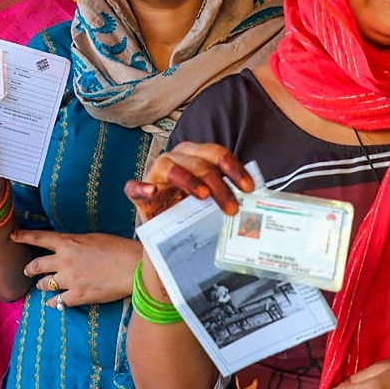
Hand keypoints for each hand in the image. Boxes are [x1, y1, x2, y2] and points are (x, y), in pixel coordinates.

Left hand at [11, 231, 140, 307]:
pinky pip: (58, 302)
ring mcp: (70, 280)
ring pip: (45, 284)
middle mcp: (64, 261)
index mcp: (68, 242)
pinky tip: (53, 303)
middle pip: (36, 265)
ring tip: (42, 286)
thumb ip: (75, 243)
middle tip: (28, 270)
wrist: (132, 267)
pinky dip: (54, 302)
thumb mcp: (92, 238)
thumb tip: (67, 247)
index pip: (39, 238)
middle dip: (30, 269)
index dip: (23, 237)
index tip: (13, 236)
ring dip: (42, 285)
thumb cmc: (117, 247)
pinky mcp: (78, 296)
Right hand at [124, 141, 252, 220]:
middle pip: (199, 163)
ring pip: (172, 168)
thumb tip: (254, 201)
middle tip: (232, 208)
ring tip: (204, 196)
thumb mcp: (213, 199)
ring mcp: (155, 174)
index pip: (217, 154)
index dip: (233, 168)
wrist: (168, 234)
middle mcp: (176, 158)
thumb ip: (228, 193)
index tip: (248, 188)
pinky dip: (143, 188)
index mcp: (196, 155)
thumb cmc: (194, 210)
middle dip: (218, 184)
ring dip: (190, 180)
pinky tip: (153, 191)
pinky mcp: (138, 193)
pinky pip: (134, 188)